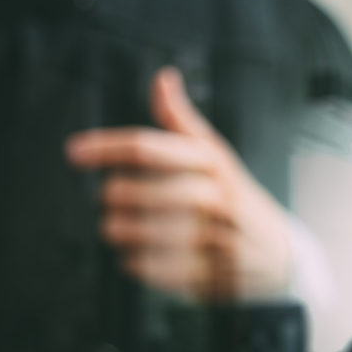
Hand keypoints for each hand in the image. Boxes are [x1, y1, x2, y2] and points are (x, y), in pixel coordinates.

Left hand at [65, 67, 292, 299]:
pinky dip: (132, 260)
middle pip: (127, 191)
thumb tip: (163, 79)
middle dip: (110, 196)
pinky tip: (141, 252)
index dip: (103, 147)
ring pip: (128, 230)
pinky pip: (143, 265)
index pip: (145, 147)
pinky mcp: (201, 272)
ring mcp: (207, 236)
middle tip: (115, 199)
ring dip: (116, 229)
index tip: (74, 151)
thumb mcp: (213, 155)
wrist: (277, 253)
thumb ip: (181, 120)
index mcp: (209, 161)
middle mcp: (210, 195)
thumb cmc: (233, 198)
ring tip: (125, 226)